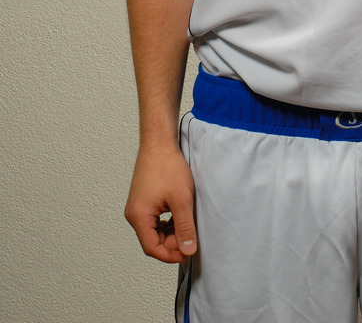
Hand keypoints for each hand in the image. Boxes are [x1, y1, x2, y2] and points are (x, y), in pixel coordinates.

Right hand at [125, 142, 196, 263]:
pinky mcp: (143, 201)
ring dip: (171, 233)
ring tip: (187, 224)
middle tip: (191, 236)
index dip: (171, 254)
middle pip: (152, 241)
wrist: (159, 142)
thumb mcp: (182, 199)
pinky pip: (154, 221)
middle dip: (172, 242)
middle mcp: (134, 214)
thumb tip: (188, 250)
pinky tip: (180, 216)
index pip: (152, 248)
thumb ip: (185, 227)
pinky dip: (167, 223)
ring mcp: (137, 207)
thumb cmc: (167, 166)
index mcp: (139, 216)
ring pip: (154, 231)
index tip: (189, 253)